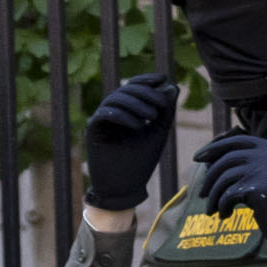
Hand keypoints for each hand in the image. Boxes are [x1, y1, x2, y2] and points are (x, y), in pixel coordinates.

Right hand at [79, 74, 180, 214]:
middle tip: (160, 104)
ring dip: (136, 104)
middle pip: (125, 90)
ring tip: (152, 117)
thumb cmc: (141, 162)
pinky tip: (139, 126)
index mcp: (126, 110)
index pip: (133, 86)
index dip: (146, 79)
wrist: (125, 188)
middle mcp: (112, 112)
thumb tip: (173, 86)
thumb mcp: (158, 132)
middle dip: (144, 93)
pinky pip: (105, 114)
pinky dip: (123, 116)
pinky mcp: (93, 130)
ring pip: (115, 99)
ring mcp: (101, 121)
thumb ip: (165, 111)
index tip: (163, 78)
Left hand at [198, 133, 266, 266]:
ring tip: (212, 210)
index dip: (216, 147)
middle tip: (202, 192)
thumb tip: (211, 161)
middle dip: (210, 175)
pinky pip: (228, 194)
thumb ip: (252, 166)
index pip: (239, 141)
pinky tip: (225, 216)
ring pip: (225, 177)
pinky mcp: (260, 188)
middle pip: (228, 158)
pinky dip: (222, 206)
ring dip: (214, 196)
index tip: (198, 158)